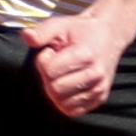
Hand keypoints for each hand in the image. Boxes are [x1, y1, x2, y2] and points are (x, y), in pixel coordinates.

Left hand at [20, 3, 135, 115]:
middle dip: (48, 78)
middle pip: (54, 90)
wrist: (109, 36)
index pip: (49, 71)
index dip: (44, 61)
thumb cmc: (82, 31)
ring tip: (64, 74)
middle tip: (56, 64)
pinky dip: (65, 101)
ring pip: (62, 104)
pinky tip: (68, 85)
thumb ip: (42, 31)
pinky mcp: (100, 98)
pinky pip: (73, 111)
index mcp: (85, 55)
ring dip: (56, 90)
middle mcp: (95, 74)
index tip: (51, 52)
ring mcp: (99, 88)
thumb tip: (27, 36)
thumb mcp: (60, 24)